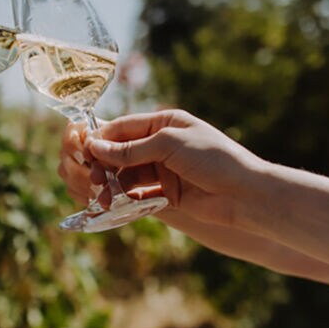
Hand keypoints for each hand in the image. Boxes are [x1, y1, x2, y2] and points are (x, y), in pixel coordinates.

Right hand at [83, 109, 271, 225]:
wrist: (245, 194)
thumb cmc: (213, 159)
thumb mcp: (169, 146)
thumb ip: (131, 149)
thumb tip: (95, 147)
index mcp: (164, 124)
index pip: (123, 128)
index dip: (102, 139)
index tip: (83, 151)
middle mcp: (161, 145)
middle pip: (120, 152)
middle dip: (104, 164)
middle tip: (94, 178)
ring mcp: (163, 170)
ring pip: (126, 175)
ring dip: (112, 184)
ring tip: (103, 195)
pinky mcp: (166, 194)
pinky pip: (137, 194)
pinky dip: (124, 198)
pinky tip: (115, 203)